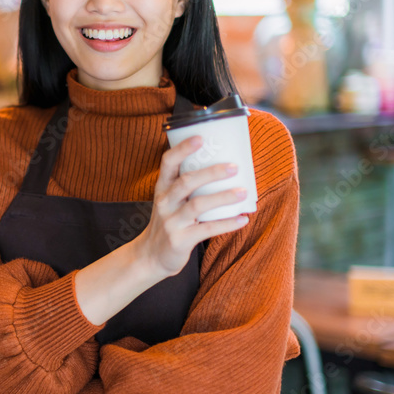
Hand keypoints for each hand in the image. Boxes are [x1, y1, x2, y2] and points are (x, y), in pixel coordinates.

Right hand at [137, 135, 249, 277]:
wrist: (151, 256)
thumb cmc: (169, 222)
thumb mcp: (170, 201)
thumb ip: (189, 187)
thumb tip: (228, 169)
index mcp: (162, 188)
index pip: (168, 163)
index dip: (183, 149)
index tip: (200, 138)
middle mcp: (164, 203)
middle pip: (186, 182)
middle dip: (211, 173)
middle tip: (234, 167)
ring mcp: (171, 222)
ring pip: (197, 205)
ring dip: (222, 197)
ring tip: (243, 192)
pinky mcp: (180, 240)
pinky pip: (206, 230)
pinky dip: (227, 224)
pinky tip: (243, 219)